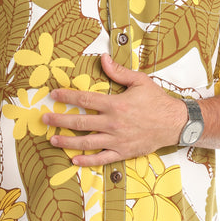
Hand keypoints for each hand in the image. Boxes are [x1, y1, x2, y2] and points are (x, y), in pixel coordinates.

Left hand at [45, 53, 186, 165]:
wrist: (175, 123)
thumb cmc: (158, 101)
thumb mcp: (140, 81)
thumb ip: (119, 72)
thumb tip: (103, 59)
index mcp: (116, 104)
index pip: (85, 99)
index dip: (67, 95)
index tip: (54, 94)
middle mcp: (113, 123)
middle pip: (80, 122)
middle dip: (59, 120)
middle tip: (44, 118)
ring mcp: (117, 140)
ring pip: (86, 142)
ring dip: (67, 142)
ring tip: (52, 139)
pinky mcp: (123, 152)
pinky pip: (101, 159)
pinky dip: (87, 161)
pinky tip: (74, 160)